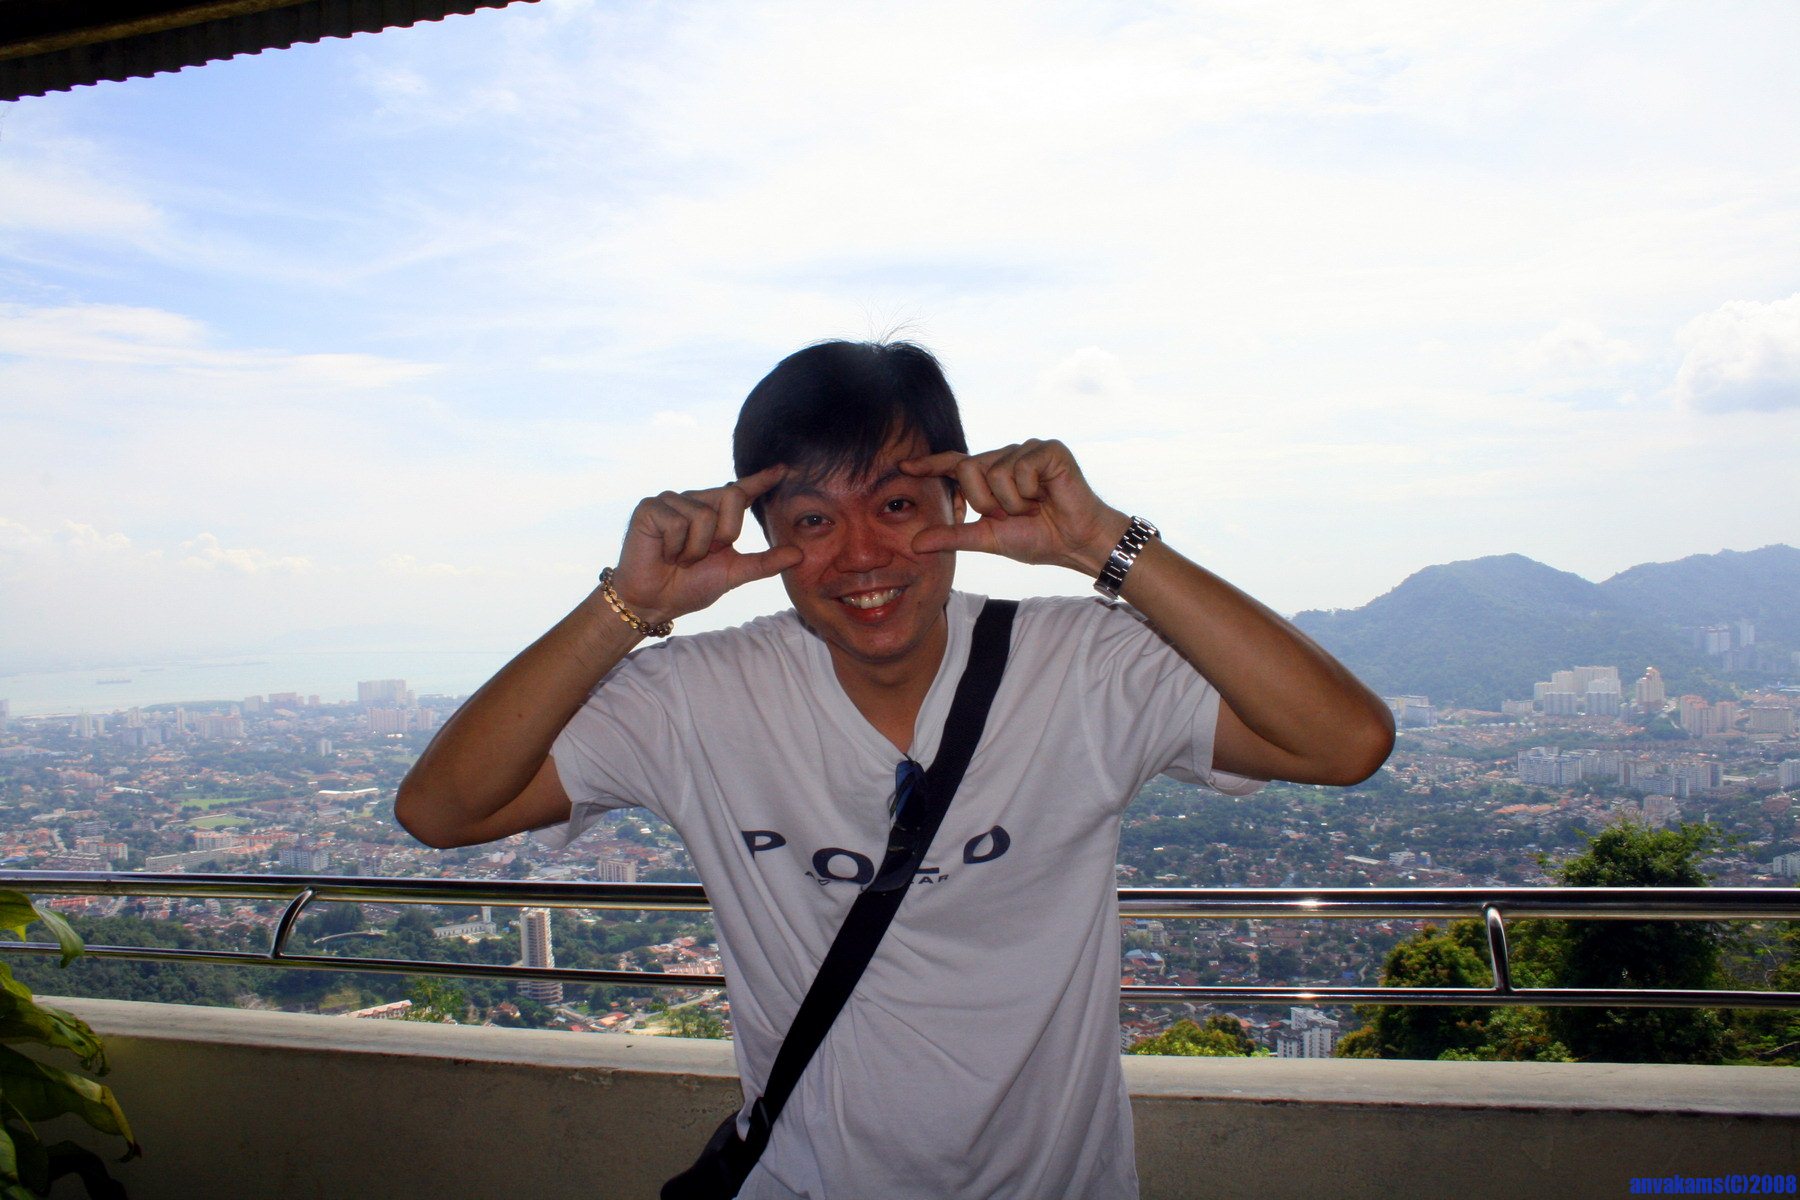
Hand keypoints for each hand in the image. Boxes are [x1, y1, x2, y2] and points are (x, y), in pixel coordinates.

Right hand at [609, 465, 802, 624]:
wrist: (654, 602)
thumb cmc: (689, 586)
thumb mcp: (733, 574)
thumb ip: (764, 563)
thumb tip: (799, 554)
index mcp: (715, 513)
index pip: (741, 492)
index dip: (761, 479)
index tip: (783, 470)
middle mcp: (695, 501)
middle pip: (731, 497)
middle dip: (724, 534)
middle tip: (701, 556)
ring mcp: (671, 501)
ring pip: (703, 516)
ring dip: (695, 549)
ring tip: (679, 558)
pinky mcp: (650, 507)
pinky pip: (677, 523)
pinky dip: (674, 547)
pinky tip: (663, 554)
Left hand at [901, 440, 1127, 574]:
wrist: (1075, 542)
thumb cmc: (1037, 538)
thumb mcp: (987, 538)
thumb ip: (953, 536)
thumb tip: (914, 544)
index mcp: (991, 475)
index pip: (955, 464)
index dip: (930, 464)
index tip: (905, 466)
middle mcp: (1006, 457)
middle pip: (969, 469)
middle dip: (986, 502)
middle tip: (1012, 515)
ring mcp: (1027, 450)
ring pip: (995, 471)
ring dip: (1012, 502)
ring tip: (1033, 507)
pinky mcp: (1048, 449)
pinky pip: (1020, 468)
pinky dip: (1029, 492)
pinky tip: (1046, 496)